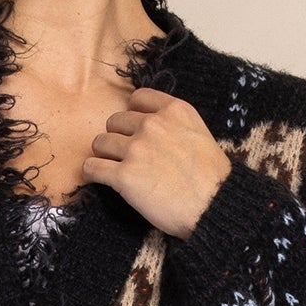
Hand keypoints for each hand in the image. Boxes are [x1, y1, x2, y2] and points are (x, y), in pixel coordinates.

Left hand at [87, 85, 230, 237]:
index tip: (135, 128)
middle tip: (127, 155)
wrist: (214, 207)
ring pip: (100, 142)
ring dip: (104, 155)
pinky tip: (97, 178)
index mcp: (174, 111)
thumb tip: (150, 127)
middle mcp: (153, 124)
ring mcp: (136, 149)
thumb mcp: (199, 134)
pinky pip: (92, 167)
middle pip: (114, 121)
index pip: (138, 97)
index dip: (132, 113)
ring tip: (113, 168)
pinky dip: (91, 173)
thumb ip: (174, 124)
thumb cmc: (212, 178)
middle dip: (118, 137)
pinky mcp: (124, 175)